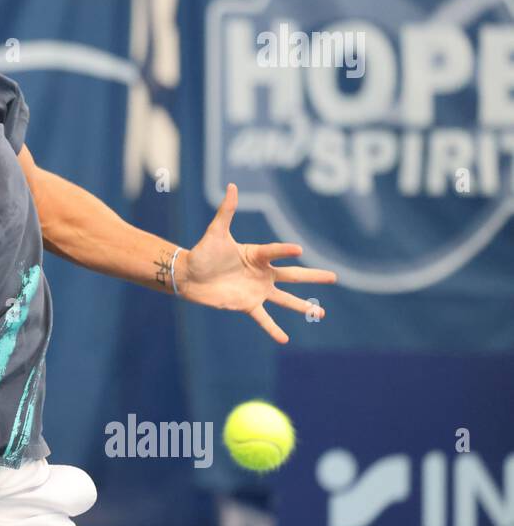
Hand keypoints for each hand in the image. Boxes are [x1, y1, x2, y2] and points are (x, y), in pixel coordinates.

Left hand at [180, 183, 337, 342]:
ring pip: (285, 300)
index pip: (275, 252)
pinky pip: (263, 318)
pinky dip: (273, 329)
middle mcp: (262, 273)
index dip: (284, 251)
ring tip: (321, 313)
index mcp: (257, 255)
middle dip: (313, 276)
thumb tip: (232, 186)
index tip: (297, 250)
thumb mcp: (216, 231)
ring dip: (303, 306)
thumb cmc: (204, 252)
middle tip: (335, 276)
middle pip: (292, 275)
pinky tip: (286, 339)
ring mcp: (257, 290)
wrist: (190, 276)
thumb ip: (226, 210)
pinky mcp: (247, 304)